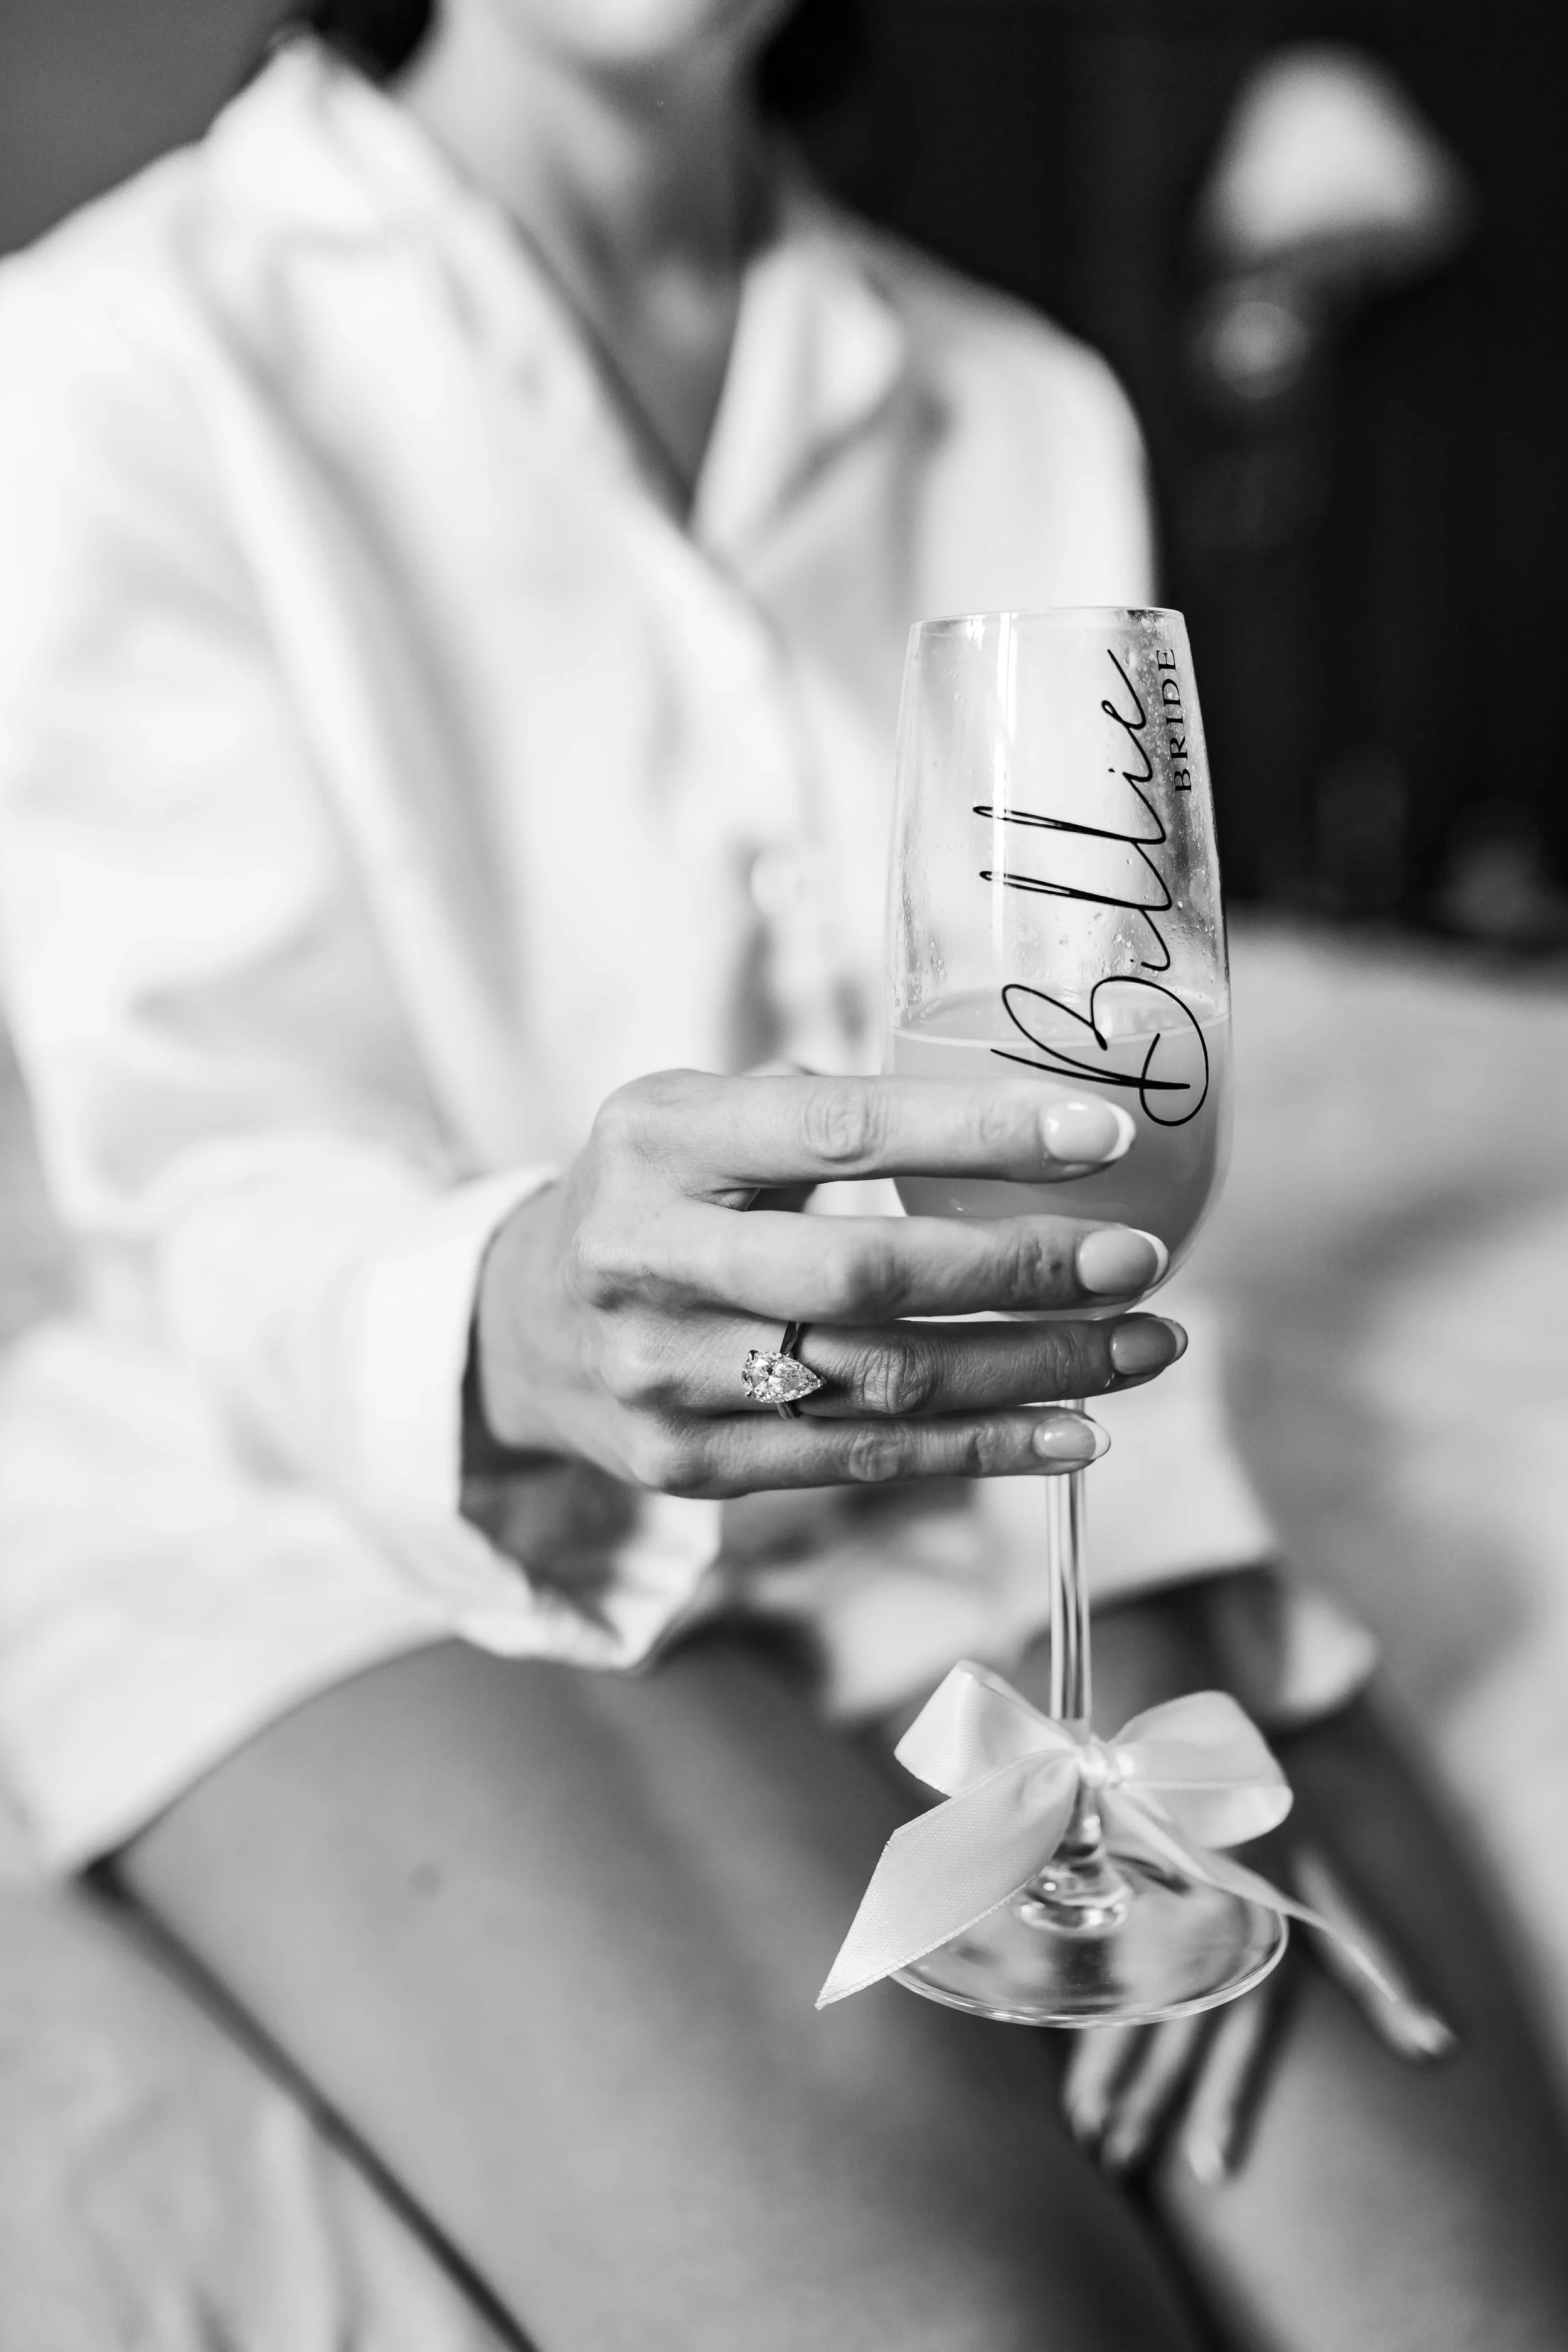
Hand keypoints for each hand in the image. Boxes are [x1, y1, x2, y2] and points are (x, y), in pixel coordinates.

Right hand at [474, 1067, 1183, 1498]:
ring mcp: (666, 1375)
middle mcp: (650, 1258)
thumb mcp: (695, 1115)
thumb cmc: (652, 1196)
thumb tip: (1008, 1114)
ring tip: (1145, 1346)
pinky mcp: (690, 1466)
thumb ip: (818, 1109)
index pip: (837, 1132)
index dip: (976, 1135)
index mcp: (658, 1142)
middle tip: (1140, 1260)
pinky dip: (984, 1449)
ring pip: (881, 1383)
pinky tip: (1077, 1431)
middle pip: (866, 1276)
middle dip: (1022, 1270)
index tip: (1100, 1137)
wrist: (519, 1328)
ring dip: (1033, 1368)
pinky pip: (862, 1462)